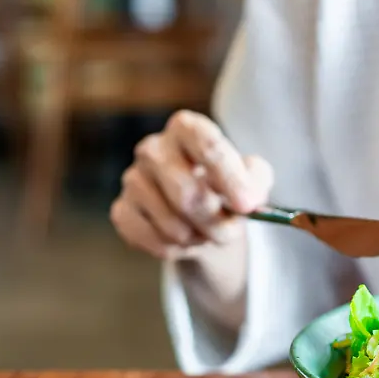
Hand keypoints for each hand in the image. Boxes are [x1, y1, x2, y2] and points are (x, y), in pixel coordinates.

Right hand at [111, 110, 272, 260]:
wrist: (201, 212)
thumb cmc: (227, 186)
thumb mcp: (252, 177)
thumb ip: (257, 181)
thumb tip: (249, 200)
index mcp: (187, 128)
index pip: (207, 146)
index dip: (229, 178)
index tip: (247, 205)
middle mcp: (153, 149)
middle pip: (187, 193)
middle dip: (215, 221)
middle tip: (232, 232)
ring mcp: (132, 179)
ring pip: (171, 223)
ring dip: (199, 238)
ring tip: (209, 232)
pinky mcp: (122, 210)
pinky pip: (153, 240)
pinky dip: (177, 249)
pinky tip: (185, 239)